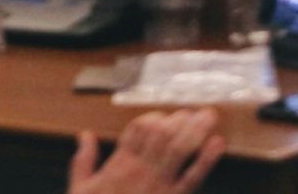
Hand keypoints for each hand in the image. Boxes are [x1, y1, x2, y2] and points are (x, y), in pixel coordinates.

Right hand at [69, 109, 224, 193]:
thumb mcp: (80, 187)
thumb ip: (84, 159)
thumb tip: (85, 135)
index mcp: (119, 164)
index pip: (138, 129)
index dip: (154, 118)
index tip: (165, 117)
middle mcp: (140, 169)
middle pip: (161, 133)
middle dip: (180, 119)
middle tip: (197, 112)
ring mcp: (158, 184)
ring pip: (178, 148)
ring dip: (195, 129)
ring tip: (208, 116)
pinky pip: (192, 178)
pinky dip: (206, 160)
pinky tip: (216, 144)